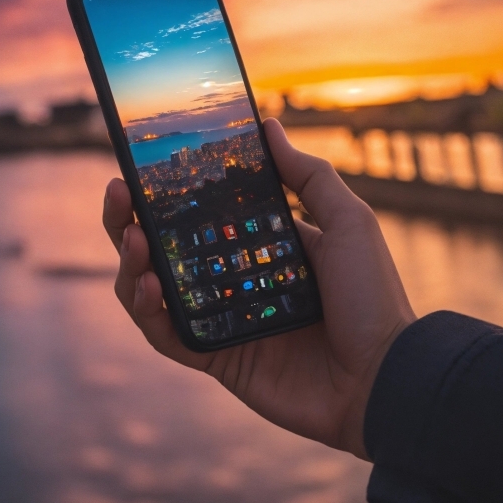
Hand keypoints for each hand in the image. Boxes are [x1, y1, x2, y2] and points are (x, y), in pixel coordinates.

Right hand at [103, 118, 414, 459]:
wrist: (383, 376)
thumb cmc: (373, 296)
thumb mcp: (347, 222)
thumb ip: (308, 176)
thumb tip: (269, 126)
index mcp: (262, 245)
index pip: (204, 212)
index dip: (170, 191)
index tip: (144, 164)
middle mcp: (236, 279)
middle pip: (168, 247)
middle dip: (134, 219)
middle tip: (119, 192)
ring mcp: (223, 319)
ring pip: (157, 289)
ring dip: (133, 263)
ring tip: (133, 238)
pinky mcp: (217, 358)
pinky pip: (168, 336)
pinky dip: (149, 313)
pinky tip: (148, 287)